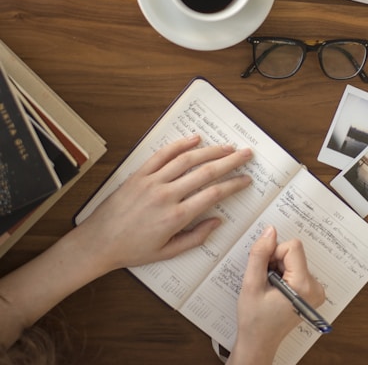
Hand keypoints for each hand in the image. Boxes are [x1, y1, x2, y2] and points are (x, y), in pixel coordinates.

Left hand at [77, 135, 252, 271]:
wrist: (98, 242)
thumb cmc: (132, 250)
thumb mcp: (168, 252)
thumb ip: (196, 237)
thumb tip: (217, 222)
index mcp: (176, 217)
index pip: (213, 194)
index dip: (233, 185)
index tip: (246, 179)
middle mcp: (166, 195)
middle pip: (206, 172)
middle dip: (230, 161)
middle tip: (246, 154)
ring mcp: (152, 182)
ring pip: (187, 160)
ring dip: (210, 151)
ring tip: (227, 146)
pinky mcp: (139, 174)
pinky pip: (162, 155)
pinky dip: (180, 144)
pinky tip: (195, 139)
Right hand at [228, 226, 325, 364]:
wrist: (259, 342)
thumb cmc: (254, 319)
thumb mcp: (251, 284)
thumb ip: (260, 255)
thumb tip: (270, 231)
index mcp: (304, 286)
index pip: (292, 247)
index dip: (273, 253)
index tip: (265, 271)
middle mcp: (315, 287)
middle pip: (294, 253)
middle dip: (275, 262)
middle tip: (265, 282)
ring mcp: (316, 290)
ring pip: (294, 259)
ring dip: (278, 268)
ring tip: (270, 288)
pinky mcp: (312, 291)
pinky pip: (297, 268)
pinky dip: (284, 274)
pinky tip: (276, 290)